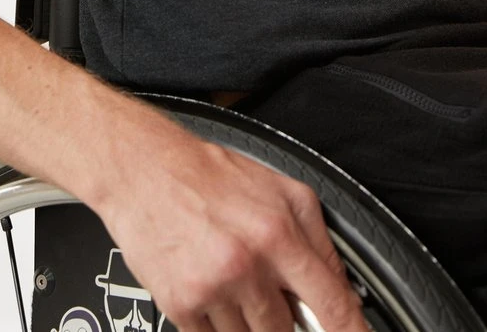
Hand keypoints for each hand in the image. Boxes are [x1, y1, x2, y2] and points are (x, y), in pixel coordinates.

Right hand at [99, 127, 368, 331]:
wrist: (145, 170)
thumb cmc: (210, 176)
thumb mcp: (281, 190)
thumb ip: (318, 240)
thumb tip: (341, 287)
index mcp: (277, 232)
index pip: (331, 302)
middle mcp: (247, 263)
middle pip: (286, 329)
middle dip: (281, 315)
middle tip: (259, 282)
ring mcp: (212, 288)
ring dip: (247, 320)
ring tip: (230, 277)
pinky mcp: (181, 304)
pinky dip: (216, 324)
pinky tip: (209, 287)